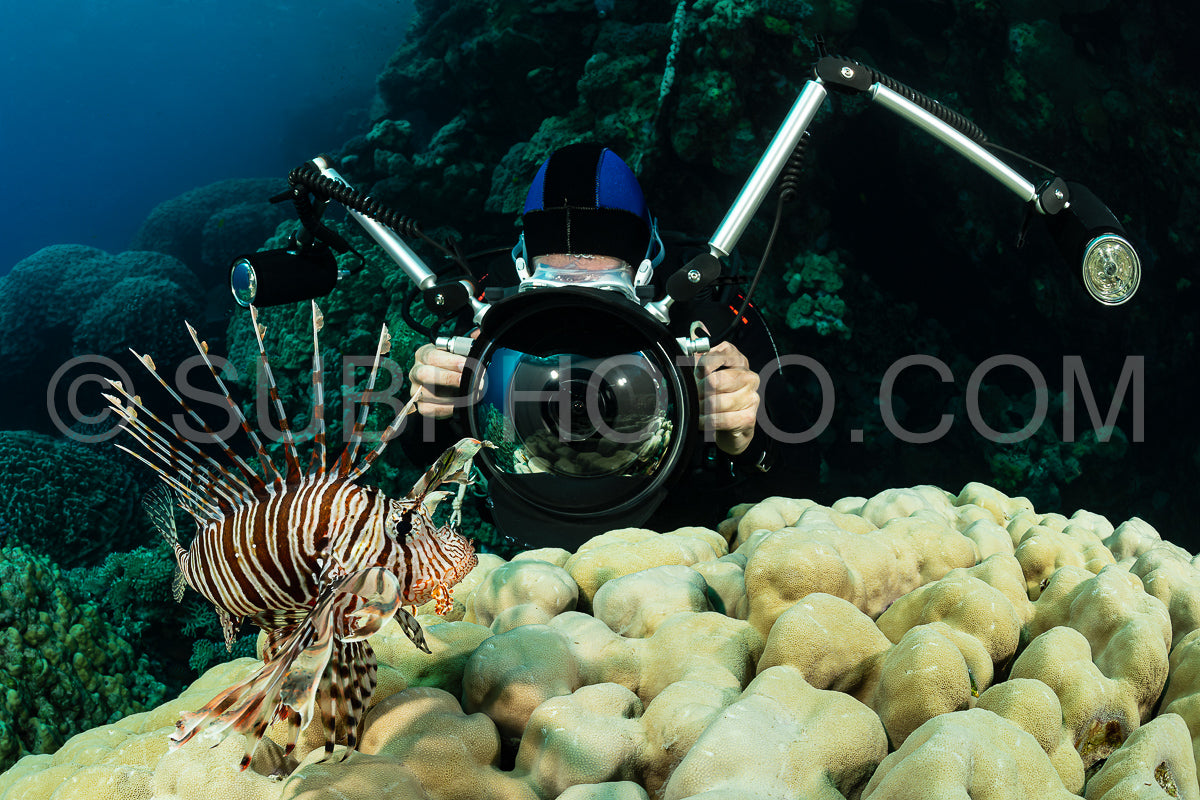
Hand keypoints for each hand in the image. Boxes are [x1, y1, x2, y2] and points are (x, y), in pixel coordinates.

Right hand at [408, 333, 475, 417]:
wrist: (451, 385)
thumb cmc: (454, 366)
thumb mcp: (460, 352)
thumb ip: (468, 344)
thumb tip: (478, 333)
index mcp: (424, 354)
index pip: (432, 356)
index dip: (449, 361)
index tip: (466, 364)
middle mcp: (416, 371)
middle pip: (425, 374)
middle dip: (449, 378)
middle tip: (469, 380)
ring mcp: (416, 390)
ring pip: (428, 394)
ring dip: (453, 395)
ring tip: (472, 393)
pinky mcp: (422, 406)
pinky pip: (431, 409)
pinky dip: (448, 408)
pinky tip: (462, 403)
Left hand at [695, 340, 759, 455]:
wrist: (731, 426)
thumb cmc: (717, 396)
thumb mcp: (708, 375)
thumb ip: (700, 364)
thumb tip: (686, 359)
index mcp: (739, 362)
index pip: (722, 353)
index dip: (704, 364)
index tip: (697, 374)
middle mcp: (749, 377)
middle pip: (715, 380)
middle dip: (700, 391)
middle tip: (695, 396)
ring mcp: (751, 397)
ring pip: (715, 402)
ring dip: (701, 408)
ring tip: (698, 409)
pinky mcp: (748, 417)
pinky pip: (720, 419)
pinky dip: (705, 421)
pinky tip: (702, 420)